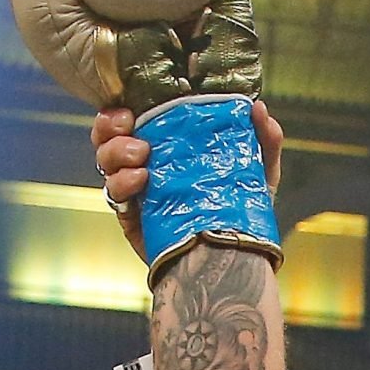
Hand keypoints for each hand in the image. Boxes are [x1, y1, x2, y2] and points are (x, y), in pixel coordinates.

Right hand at [95, 99, 283, 263]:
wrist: (233, 262)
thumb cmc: (242, 215)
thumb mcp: (259, 175)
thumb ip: (264, 142)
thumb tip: (259, 108)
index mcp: (168, 147)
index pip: (134, 118)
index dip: (122, 108)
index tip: (131, 106)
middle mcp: (145, 165)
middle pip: (109, 137)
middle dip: (109, 126)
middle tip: (129, 126)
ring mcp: (136, 192)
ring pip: (105, 162)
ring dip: (115, 152)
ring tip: (141, 156)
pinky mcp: (132, 219)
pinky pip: (114, 195)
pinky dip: (121, 183)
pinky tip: (141, 180)